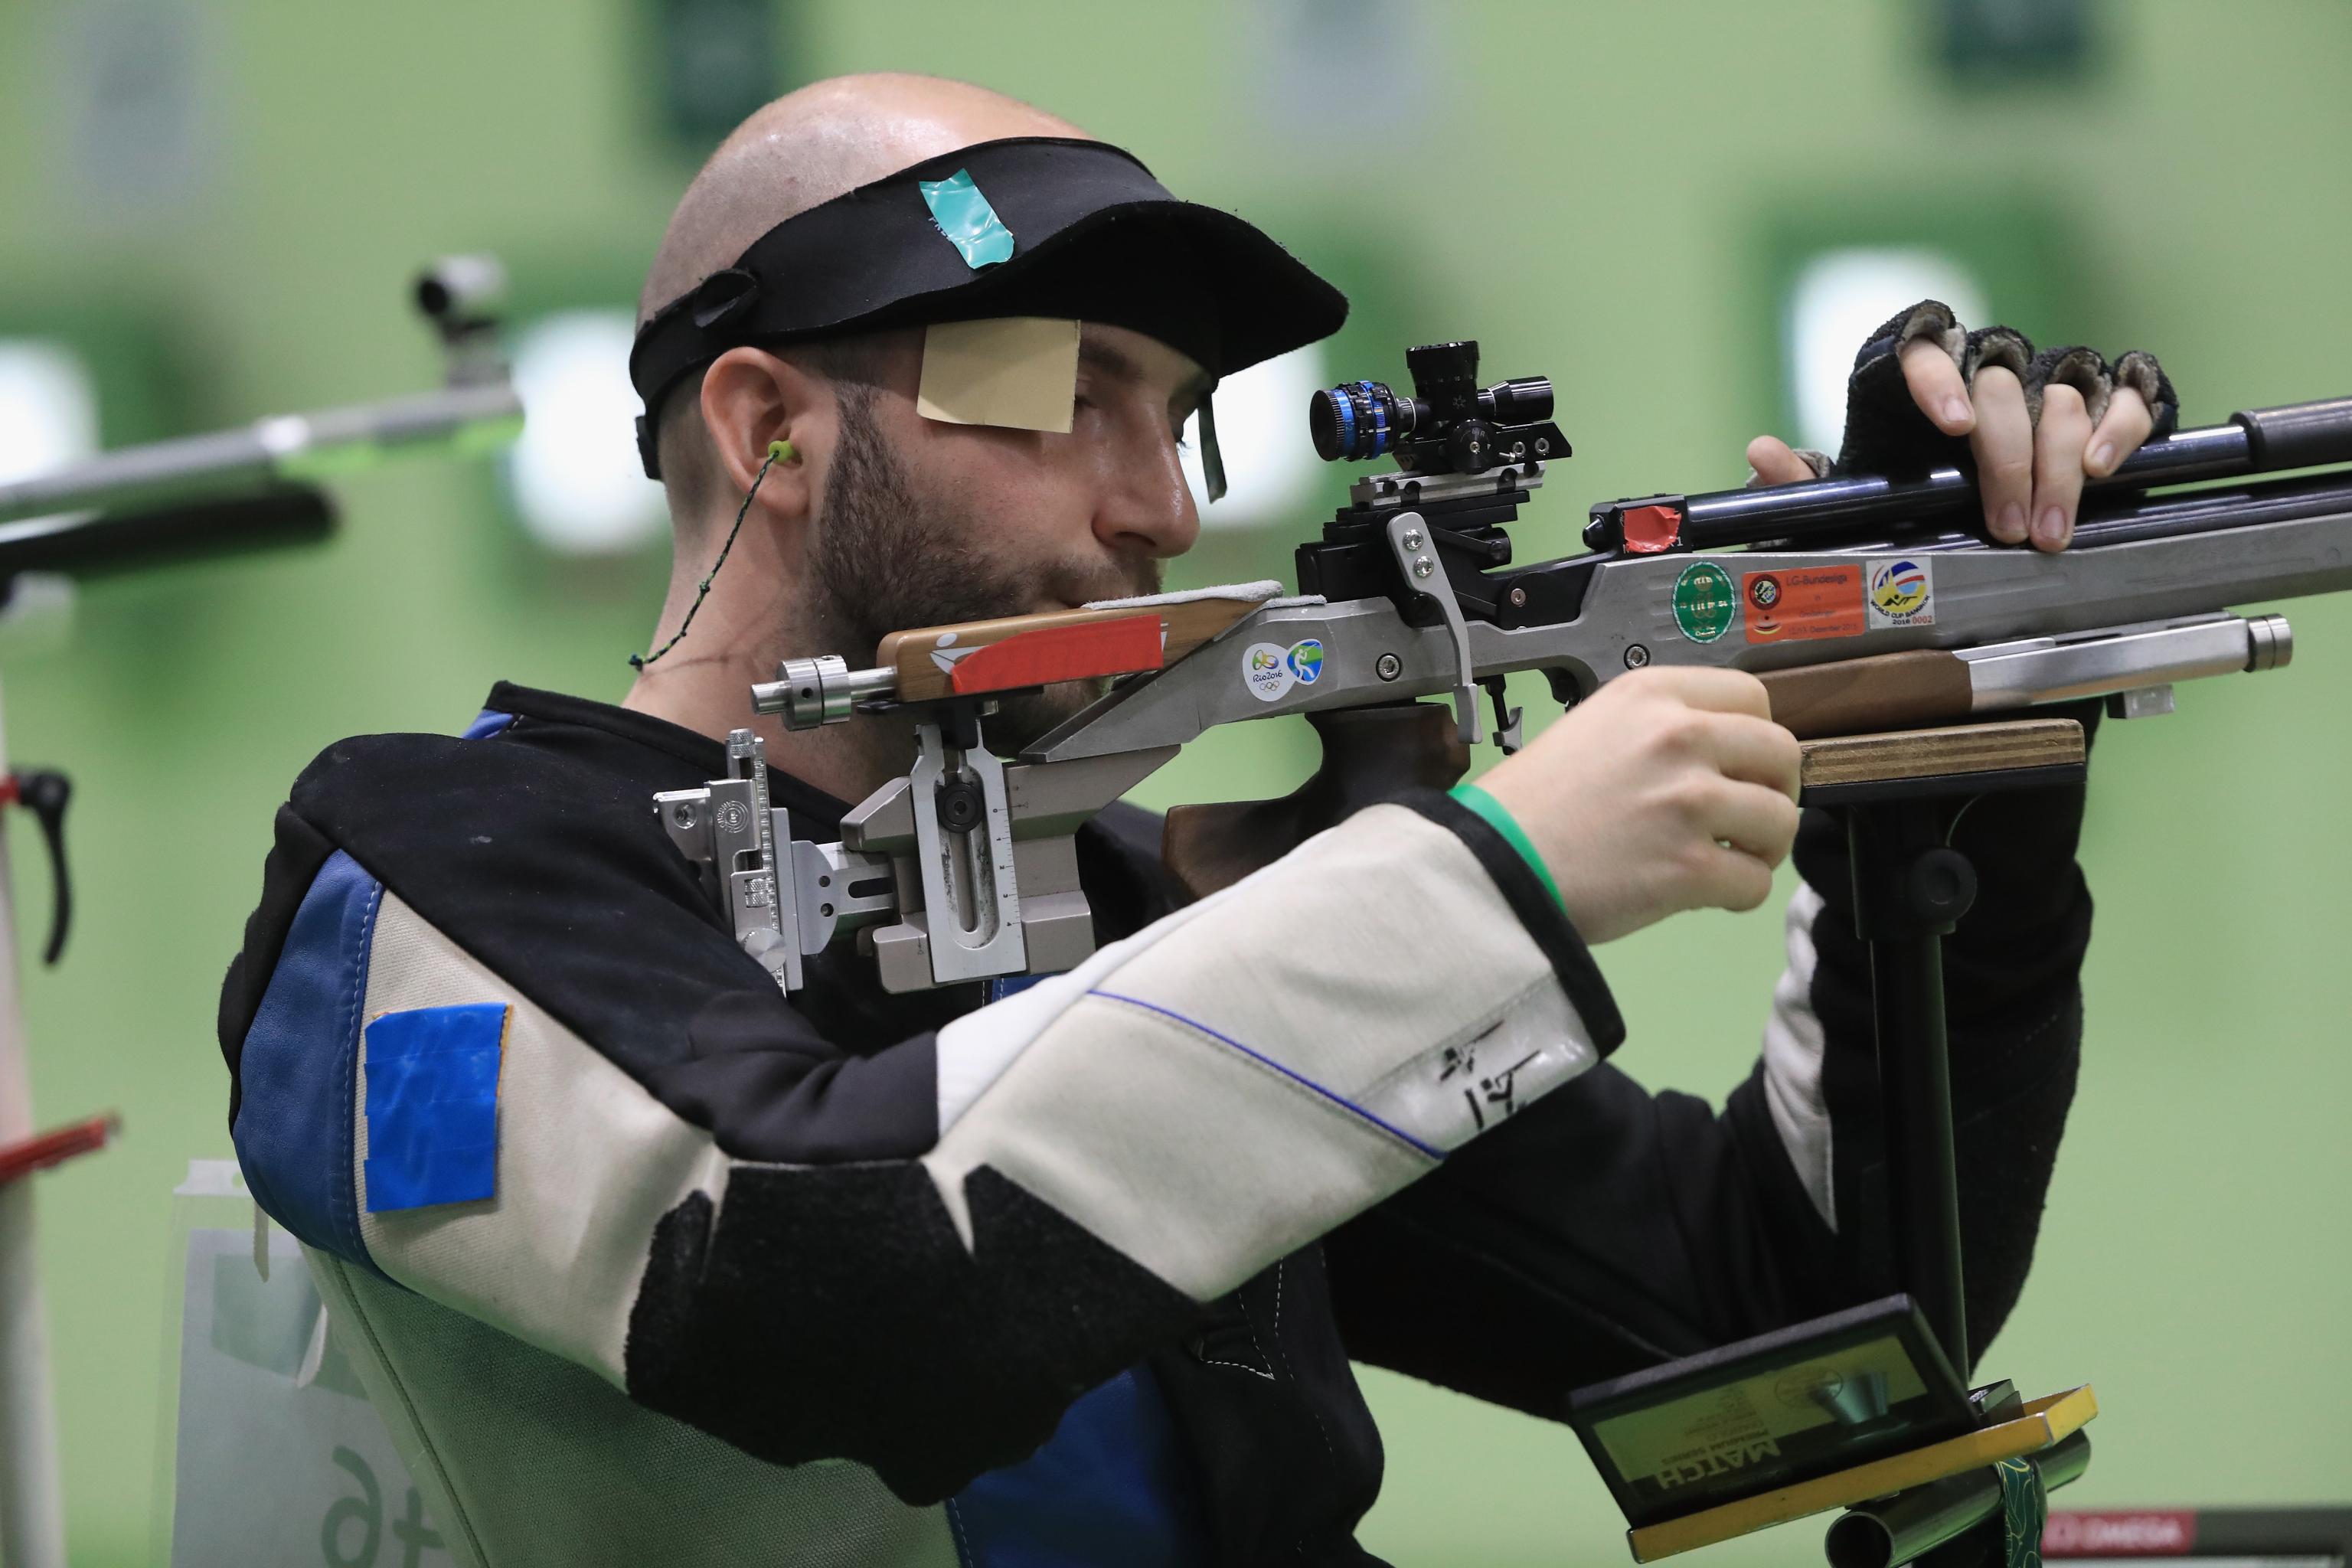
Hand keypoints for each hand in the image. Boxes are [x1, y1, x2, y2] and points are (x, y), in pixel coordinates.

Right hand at [1478, 667, 1800, 943]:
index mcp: (1652, 695)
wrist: (1490, 862)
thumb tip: (1715, 759)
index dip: (1757, 736)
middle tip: (1746, 819)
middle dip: (1774, 790)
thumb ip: (1655, 731)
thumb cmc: (1528, 804)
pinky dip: (1739, 895)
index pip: (1753, 696)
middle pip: (1782, 753)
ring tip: (1726, 860)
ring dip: (1762, 847)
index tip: (1741, 766)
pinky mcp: (1689, 866)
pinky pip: (1756, 883)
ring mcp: (1689, 801)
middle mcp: (1679, 737)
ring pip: (1780, 820)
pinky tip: (1706, 894)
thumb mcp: (1592, 729)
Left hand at [1746, 301, 2176, 552]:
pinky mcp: (2103, 398)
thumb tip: (1760, 452)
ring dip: (2060, 461)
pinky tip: (2103, 467)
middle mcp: (1985, 364)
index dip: (1937, 378)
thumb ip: (1804, 480)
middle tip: (2008, 528)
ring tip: (2050, 529)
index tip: (1949, 426)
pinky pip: (2126, 391)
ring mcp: (2047, 377)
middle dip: (2007, 458)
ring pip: (2061, 392)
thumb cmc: (1904, 487)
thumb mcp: (1852, 491)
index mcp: (1919, 374)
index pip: (1922, 346)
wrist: (1969, 509)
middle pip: (1999, 384)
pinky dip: (2119, 424)